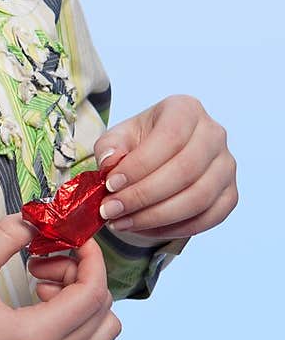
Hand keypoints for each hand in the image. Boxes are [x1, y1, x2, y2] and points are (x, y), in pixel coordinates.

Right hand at [0, 213, 120, 339]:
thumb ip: (4, 238)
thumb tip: (37, 217)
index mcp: (34, 337)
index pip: (92, 294)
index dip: (91, 258)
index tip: (73, 237)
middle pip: (102, 310)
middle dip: (81, 274)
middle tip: (40, 261)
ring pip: (104, 332)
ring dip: (84, 301)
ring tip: (43, 286)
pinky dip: (81, 323)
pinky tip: (46, 308)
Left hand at [91, 93, 237, 243]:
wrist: (161, 159)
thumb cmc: (140, 144)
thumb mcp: (119, 138)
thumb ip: (110, 147)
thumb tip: (109, 163)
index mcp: (186, 110)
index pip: (169, 138)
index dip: (139, 165)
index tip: (110, 185)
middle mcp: (214, 134)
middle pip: (185, 170)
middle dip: (143, 196)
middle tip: (111, 210)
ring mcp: (227, 165)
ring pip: (198, 198)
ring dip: (156, 217)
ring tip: (123, 222)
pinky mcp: (231, 194)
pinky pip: (208, 218)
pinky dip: (174, 229)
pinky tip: (145, 229)